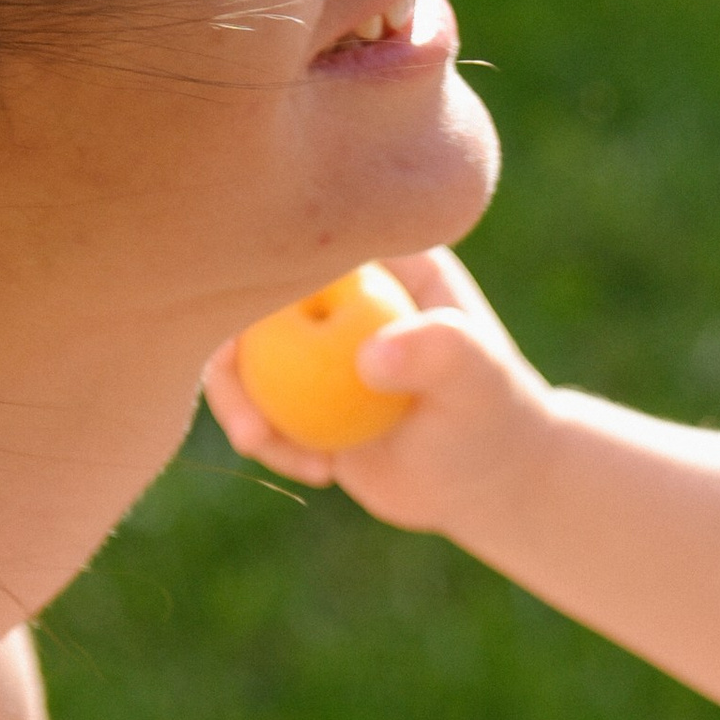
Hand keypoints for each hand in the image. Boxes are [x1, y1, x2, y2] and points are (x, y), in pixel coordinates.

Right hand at [204, 246, 560, 531]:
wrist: (489, 479)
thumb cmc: (494, 415)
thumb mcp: (480, 380)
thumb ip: (440, 351)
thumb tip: (370, 355)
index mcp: (379, 259)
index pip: (304, 241)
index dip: (256, 266)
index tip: (247, 328)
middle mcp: (339, 293)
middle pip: (249, 299)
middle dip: (225, 352)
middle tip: (250, 425)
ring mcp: (315, 345)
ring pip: (240, 357)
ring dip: (235, 405)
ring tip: (271, 449)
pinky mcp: (300, 395)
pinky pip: (256, 408)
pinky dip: (267, 442)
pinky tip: (321, 474)